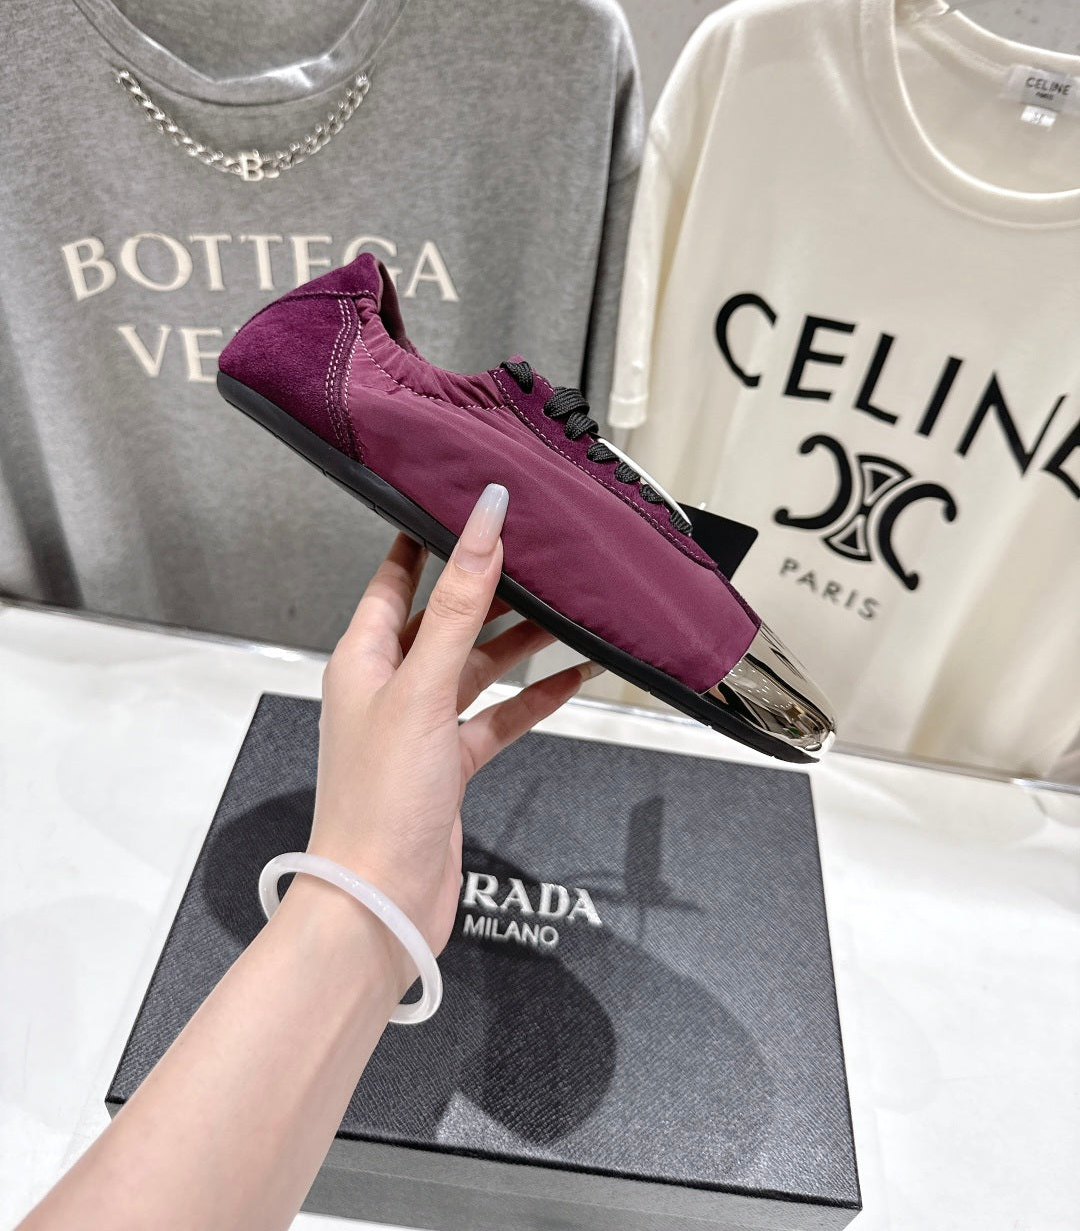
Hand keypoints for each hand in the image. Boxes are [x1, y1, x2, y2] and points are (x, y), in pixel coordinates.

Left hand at [300, 483, 593, 975]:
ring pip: (478, 667)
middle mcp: (390, 685)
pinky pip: (498, 717)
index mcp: (364, 657)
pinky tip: (574, 679)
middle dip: (489, 586)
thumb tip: (482, 519)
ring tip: (568, 607)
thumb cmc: (379, 797)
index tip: (467, 501)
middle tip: (537, 549)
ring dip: (520, 641)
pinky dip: (533, 698)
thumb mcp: (423, 686)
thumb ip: (458, 603)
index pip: (395, 577)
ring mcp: (422, 726)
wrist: (381, 904)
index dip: (429, 536)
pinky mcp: (451, 764)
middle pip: (445, 618)